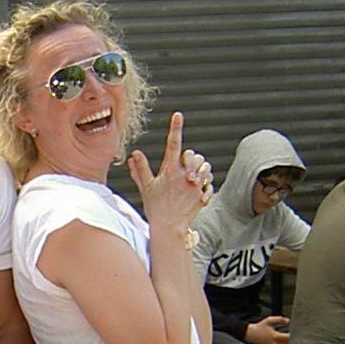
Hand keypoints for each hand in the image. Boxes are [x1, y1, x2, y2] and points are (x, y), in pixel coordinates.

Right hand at [128, 112, 211, 232]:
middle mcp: (184, 175)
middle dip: (191, 158)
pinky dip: (206, 182)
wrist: (169, 228)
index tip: (178, 115)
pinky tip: (198, 189)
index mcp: (169, 171)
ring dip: (200, 169)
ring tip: (193, 178)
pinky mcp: (203, 193)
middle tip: (186, 167)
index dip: (175, 128)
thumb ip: (141, 169)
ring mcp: (195, 184)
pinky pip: (210, 181)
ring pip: (205, 166)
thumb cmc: (156, 208)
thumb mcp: (146, 187)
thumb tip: (135, 154)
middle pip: (193, 154)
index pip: (173, 144)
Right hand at [244, 314, 290, 343]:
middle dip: (290, 337)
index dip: (293, 334)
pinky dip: (282, 343)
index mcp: (275, 336)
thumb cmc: (260, 327)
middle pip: (288, 342)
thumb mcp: (269, 320)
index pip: (289, 337)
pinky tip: (280, 338)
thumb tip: (288, 321)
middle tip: (293, 332)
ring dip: (286, 340)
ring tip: (286, 334)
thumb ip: (280, 319)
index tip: (296, 330)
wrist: (251, 334)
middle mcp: (275, 343)